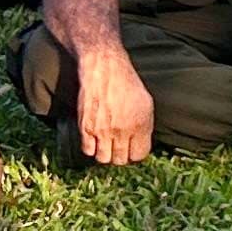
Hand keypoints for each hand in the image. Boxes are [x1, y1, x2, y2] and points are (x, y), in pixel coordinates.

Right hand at [72, 44, 155, 167]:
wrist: (105, 70)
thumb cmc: (127, 85)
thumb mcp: (146, 104)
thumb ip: (144, 127)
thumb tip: (140, 145)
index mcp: (141, 125)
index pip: (139, 155)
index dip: (135, 154)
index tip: (132, 149)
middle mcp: (122, 130)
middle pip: (120, 160)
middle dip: (121, 156)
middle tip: (119, 147)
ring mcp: (103, 130)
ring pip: (103, 159)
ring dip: (105, 154)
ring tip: (107, 145)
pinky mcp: (86, 128)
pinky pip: (88, 151)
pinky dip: (91, 148)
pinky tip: (95, 140)